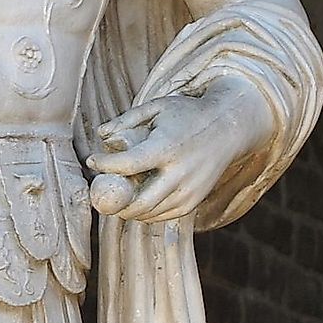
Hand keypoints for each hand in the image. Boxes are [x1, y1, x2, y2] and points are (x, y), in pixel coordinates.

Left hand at [87, 73, 274, 221]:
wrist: (230, 128)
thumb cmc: (188, 115)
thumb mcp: (158, 107)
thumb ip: (127, 119)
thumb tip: (101, 135)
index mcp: (167, 148)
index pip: (128, 165)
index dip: (105, 165)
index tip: (92, 160)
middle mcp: (180, 174)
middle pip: (137, 202)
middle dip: (113, 200)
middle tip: (101, 189)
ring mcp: (189, 192)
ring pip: (148, 213)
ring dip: (127, 207)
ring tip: (119, 190)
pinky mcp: (193, 202)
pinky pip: (161, 215)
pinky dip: (145, 211)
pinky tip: (137, 196)